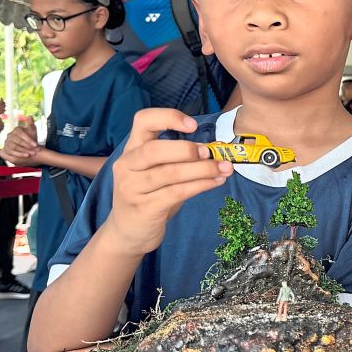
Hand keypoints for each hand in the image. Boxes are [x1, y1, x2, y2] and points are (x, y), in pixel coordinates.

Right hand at [0, 124, 38, 163]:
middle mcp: (10, 135)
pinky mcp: (5, 148)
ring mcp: (7, 142)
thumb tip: (30, 116)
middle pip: (18, 141)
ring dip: (24, 151)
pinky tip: (26, 156)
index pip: (21, 134)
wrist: (27, 146)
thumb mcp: (32, 131)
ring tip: (31, 154)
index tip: (36, 145)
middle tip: (35, 151)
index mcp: (17, 129)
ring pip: (15, 147)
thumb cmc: (31, 138)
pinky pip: (12, 152)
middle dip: (27, 146)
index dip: (29, 140)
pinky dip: (19, 154)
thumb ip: (31, 124)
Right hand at [103, 108, 232, 257]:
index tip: (192, 125)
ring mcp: (133, 188)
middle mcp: (127, 166)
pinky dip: (200, 185)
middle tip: (210, 153)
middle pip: (154, 149)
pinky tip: (216, 182)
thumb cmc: (148, 197)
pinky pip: (176, 192)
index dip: (168, 117)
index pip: (142, 121)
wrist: (127, 233)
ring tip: (224, 168)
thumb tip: (216, 149)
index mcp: (131, 150)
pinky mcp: (144, 208)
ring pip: (170, 173)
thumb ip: (178, 159)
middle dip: (186, 149)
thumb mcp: (157, 173)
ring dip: (202, 169)